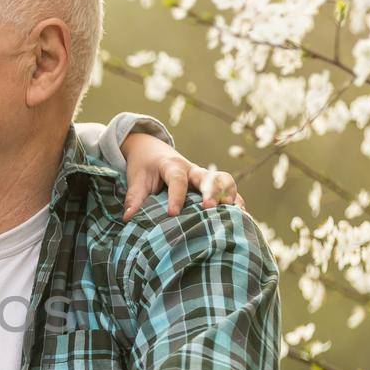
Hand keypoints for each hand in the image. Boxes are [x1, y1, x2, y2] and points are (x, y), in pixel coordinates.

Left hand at [120, 131, 243, 219]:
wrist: (153, 150)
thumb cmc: (144, 166)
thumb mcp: (136, 179)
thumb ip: (134, 197)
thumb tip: (128, 218)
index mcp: (172, 166)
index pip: (177, 179)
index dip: (176, 196)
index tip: (172, 214)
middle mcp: (193, 170)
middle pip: (210, 176)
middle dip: (212, 191)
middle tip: (209, 208)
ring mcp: (205, 177)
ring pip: (225, 181)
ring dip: (230, 195)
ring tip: (232, 213)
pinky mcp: (212, 185)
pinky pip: (230, 191)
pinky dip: (237, 202)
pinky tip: (241, 218)